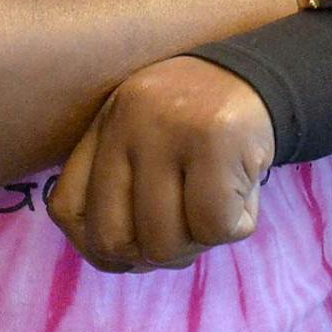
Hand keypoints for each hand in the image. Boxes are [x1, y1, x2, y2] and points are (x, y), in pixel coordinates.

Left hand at [49, 56, 273, 272]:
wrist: (264, 74)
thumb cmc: (202, 124)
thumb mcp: (146, 138)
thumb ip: (122, 187)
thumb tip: (119, 257)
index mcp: (106, 123)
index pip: (66, 209)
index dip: (97, 248)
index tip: (132, 250)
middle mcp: (129, 121)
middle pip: (114, 238)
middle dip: (152, 254)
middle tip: (184, 231)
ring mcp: (169, 128)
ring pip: (164, 242)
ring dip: (196, 243)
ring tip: (215, 208)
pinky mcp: (216, 140)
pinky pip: (212, 227)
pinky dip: (233, 227)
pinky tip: (240, 195)